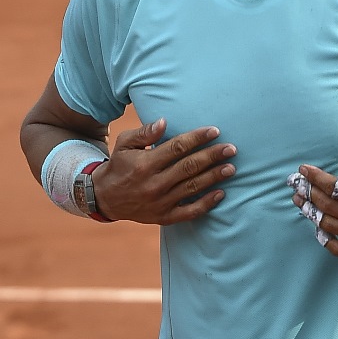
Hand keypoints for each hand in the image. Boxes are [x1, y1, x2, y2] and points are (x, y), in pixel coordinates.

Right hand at [92, 119, 235, 224]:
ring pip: (193, 188)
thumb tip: (164, 122)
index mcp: (145, 164)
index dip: (197, 138)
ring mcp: (160, 202)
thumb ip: (144, 133)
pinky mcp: (164, 217)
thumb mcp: (124, 144)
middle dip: (213, 156)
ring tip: (231, 167)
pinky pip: (190, 212)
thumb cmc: (120, 164)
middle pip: (189, 167)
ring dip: (214, 177)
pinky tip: (221, 193)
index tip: (215, 131)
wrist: (105, 198)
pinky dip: (206, 204)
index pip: (177, 148)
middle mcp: (154, 184)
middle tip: (232, 148)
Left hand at [291, 136, 337, 256]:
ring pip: (329, 226)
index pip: (336, 188)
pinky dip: (325, 239)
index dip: (317, 178)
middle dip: (309, 193)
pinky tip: (317, 226)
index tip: (304, 170)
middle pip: (328, 206)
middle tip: (297, 184)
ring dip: (311, 213)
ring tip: (300, 201)